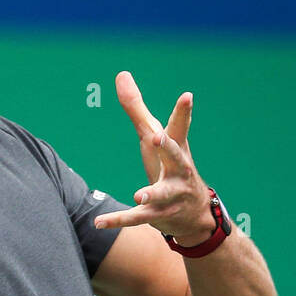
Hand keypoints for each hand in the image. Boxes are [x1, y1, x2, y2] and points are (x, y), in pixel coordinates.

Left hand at [94, 70, 214, 245]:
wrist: (195, 214)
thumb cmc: (171, 165)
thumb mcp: (154, 136)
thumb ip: (136, 109)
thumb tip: (121, 74)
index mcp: (177, 147)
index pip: (180, 127)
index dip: (183, 112)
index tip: (187, 96)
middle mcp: (179, 170)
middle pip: (176, 157)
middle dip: (168, 147)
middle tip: (157, 137)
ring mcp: (171, 194)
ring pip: (161, 194)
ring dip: (151, 193)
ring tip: (139, 194)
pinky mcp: (158, 214)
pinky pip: (137, 218)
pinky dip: (119, 220)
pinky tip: (99, 222)